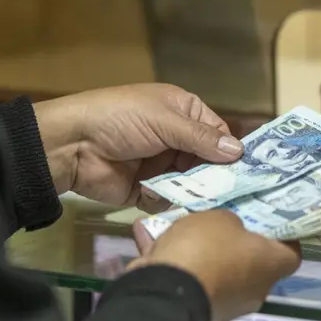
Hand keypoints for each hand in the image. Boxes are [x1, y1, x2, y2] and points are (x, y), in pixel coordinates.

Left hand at [32, 84, 243, 211]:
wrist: (71, 145)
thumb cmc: (119, 119)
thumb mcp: (163, 121)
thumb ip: (201, 138)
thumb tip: (240, 151)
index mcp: (182, 113)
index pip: (217, 133)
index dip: (232, 151)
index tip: (249, 171)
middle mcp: (175, 139)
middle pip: (208, 162)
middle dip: (216, 177)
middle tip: (235, 194)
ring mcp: (161, 166)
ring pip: (191, 184)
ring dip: (195, 192)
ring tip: (207, 203)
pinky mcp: (146, 190)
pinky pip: (169, 200)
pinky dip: (170, 203)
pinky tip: (176, 207)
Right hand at [130, 211, 301, 320]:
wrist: (165, 291)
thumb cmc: (206, 248)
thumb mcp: (220, 218)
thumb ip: (231, 223)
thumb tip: (229, 232)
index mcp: (270, 267)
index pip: (290, 254)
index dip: (282, 238)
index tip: (268, 221)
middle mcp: (254, 291)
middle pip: (252, 264)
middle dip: (237, 245)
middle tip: (222, 222)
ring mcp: (226, 304)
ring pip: (218, 272)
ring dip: (201, 253)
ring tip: (179, 225)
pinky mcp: (196, 310)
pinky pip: (189, 280)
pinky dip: (174, 263)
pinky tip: (150, 238)